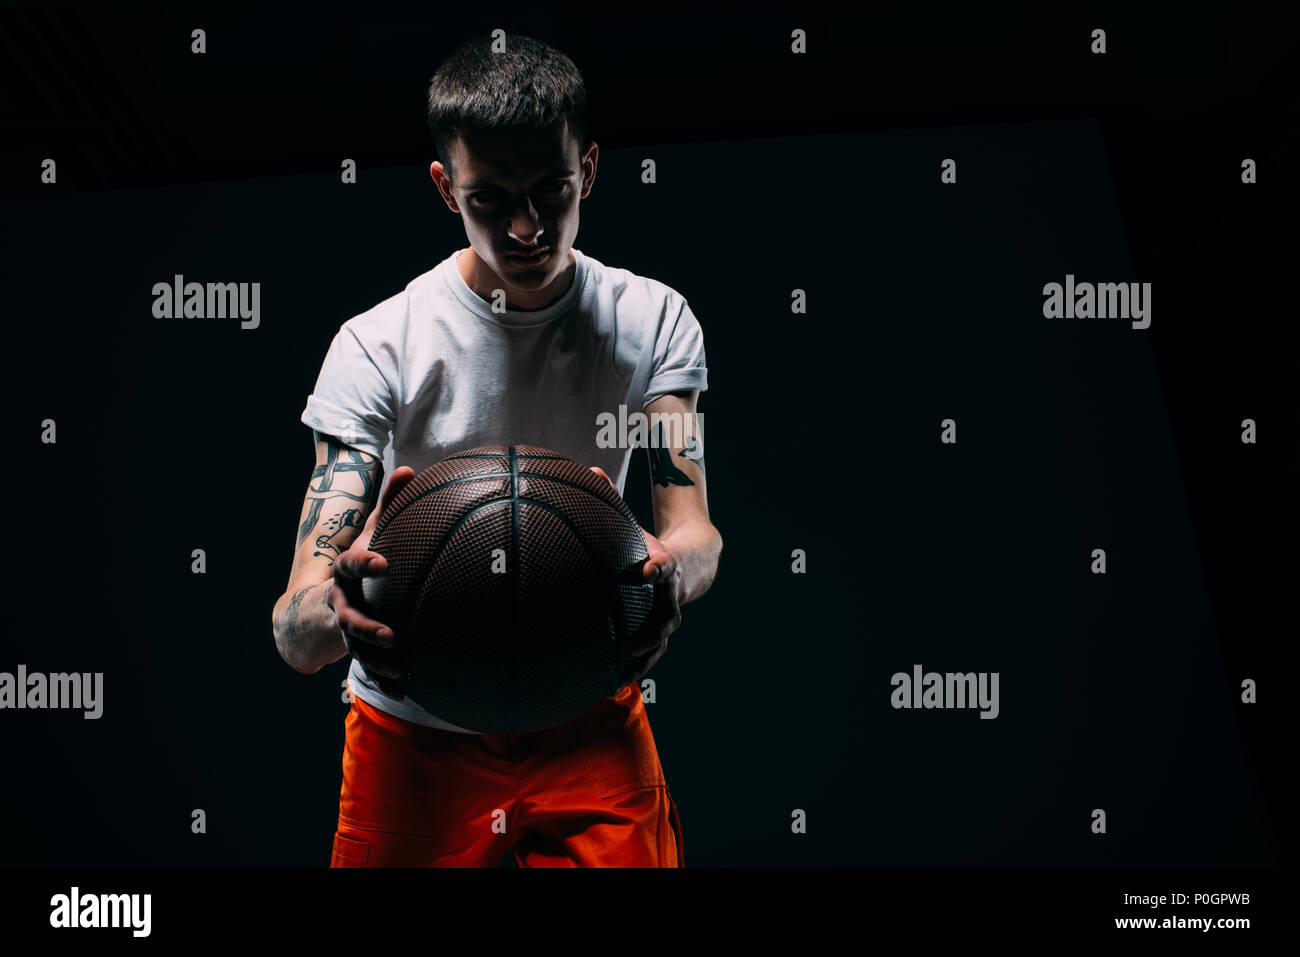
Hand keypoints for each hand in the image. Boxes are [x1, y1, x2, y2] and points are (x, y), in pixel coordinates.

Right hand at [328, 465, 416, 698]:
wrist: (318, 603)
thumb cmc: (361, 562)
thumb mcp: (372, 533)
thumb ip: (389, 504)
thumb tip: (411, 470)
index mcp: (347, 572)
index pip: (352, 564)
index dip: (366, 562)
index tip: (384, 563)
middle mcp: (342, 603)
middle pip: (349, 617)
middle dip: (367, 628)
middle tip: (390, 635)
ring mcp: (346, 630)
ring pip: (357, 650)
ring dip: (378, 662)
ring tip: (401, 670)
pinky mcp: (356, 650)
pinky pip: (369, 667)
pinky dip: (386, 679)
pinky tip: (407, 689)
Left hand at [590, 466, 682, 688]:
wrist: (693, 562)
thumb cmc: (651, 542)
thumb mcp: (635, 520)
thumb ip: (612, 500)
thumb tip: (586, 471)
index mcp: (664, 564)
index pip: (664, 564)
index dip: (657, 566)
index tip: (648, 568)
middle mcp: (670, 596)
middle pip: (666, 615)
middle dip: (653, 629)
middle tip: (637, 643)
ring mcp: (668, 618)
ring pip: (658, 644)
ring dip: (640, 663)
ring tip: (618, 680)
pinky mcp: (659, 634)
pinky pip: (646, 658)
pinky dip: (630, 673)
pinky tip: (605, 690)